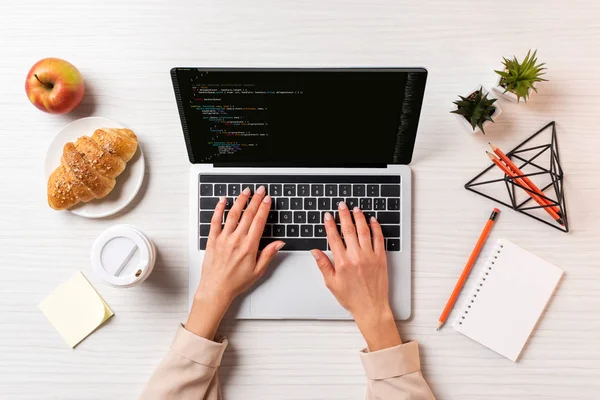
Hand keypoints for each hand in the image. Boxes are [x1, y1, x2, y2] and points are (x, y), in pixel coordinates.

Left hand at [186, 186, 284, 339]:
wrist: (216, 289)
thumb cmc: (236, 282)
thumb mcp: (258, 271)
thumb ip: (268, 254)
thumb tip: (279, 243)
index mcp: (249, 246)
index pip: (259, 221)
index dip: (264, 208)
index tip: (267, 199)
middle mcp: (236, 240)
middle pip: (248, 214)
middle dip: (255, 200)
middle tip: (260, 190)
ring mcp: (223, 238)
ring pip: (232, 214)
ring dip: (240, 201)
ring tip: (245, 191)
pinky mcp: (213, 240)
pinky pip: (215, 221)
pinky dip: (218, 209)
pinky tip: (222, 200)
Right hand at [310, 202, 401, 350]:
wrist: (371, 308)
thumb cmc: (352, 298)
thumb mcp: (331, 283)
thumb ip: (323, 265)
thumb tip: (315, 252)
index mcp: (342, 262)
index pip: (334, 237)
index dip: (330, 224)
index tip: (328, 216)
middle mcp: (356, 257)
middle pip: (349, 230)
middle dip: (344, 215)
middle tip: (342, 205)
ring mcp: (370, 256)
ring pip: (364, 231)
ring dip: (359, 218)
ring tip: (356, 209)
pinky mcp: (381, 258)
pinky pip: (379, 239)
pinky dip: (376, 228)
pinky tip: (372, 220)